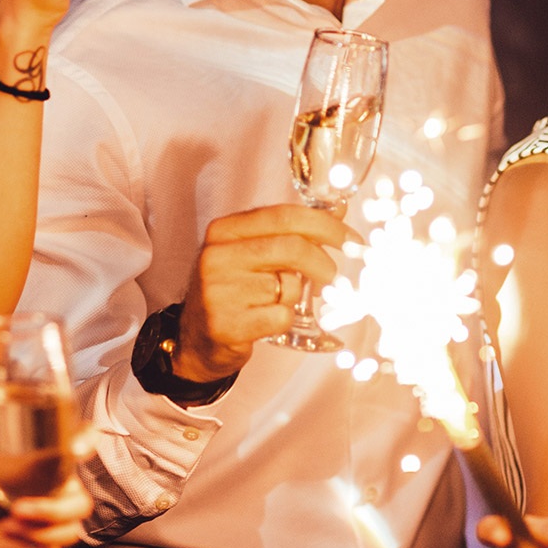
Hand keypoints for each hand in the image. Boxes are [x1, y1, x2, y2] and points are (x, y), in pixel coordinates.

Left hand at [0, 425, 90, 547]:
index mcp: (45, 466)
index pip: (75, 449)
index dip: (86, 443)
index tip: (81, 446)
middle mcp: (57, 491)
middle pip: (79, 502)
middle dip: (52, 511)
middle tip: (18, 511)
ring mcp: (54, 521)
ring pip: (69, 532)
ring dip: (38, 536)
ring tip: (8, 530)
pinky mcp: (45, 547)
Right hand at [176, 203, 352, 381]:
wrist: (196, 338)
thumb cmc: (234, 289)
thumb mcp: (253, 251)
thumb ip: (290, 231)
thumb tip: (337, 210)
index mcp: (225, 230)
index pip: (284, 216)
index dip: (325, 226)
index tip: (351, 239)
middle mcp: (217, 255)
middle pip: (291, 248)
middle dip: (323, 263)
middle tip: (333, 276)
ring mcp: (218, 291)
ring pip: (288, 286)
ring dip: (297, 296)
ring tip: (280, 300)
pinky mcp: (226, 324)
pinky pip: (280, 316)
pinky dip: (284, 319)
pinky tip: (268, 320)